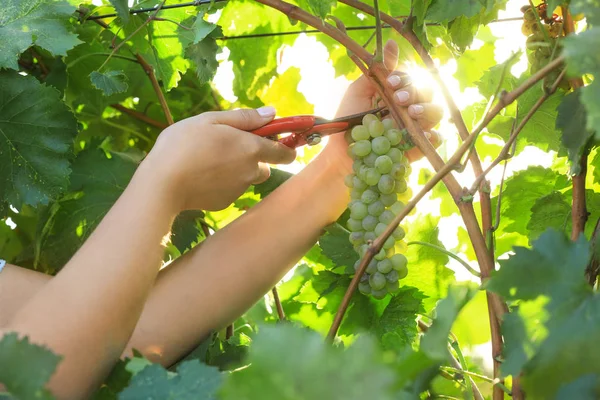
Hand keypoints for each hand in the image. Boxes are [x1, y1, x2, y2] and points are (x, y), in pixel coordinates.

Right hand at [140, 107, 295, 211]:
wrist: (162, 184)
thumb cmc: (183, 145)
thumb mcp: (211, 121)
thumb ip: (245, 118)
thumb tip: (272, 113)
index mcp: (251, 149)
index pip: (284, 153)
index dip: (284, 147)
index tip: (277, 142)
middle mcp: (251, 171)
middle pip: (264, 166)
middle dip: (253, 158)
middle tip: (227, 147)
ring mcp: (238, 189)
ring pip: (246, 178)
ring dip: (236, 170)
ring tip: (208, 160)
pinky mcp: (224, 202)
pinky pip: (230, 189)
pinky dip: (221, 183)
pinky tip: (201, 175)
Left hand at [323, 39, 442, 171]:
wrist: (341, 154)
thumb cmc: (348, 122)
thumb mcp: (358, 92)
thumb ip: (377, 70)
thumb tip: (393, 42)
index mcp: (398, 93)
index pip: (412, 78)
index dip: (406, 77)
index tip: (392, 82)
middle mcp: (410, 108)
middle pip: (428, 93)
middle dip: (416, 91)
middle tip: (399, 98)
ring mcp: (415, 128)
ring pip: (436, 113)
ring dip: (427, 109)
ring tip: (411, 111)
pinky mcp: (416, 149)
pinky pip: (434, 141)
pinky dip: (432, 137)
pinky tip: (424, 134)